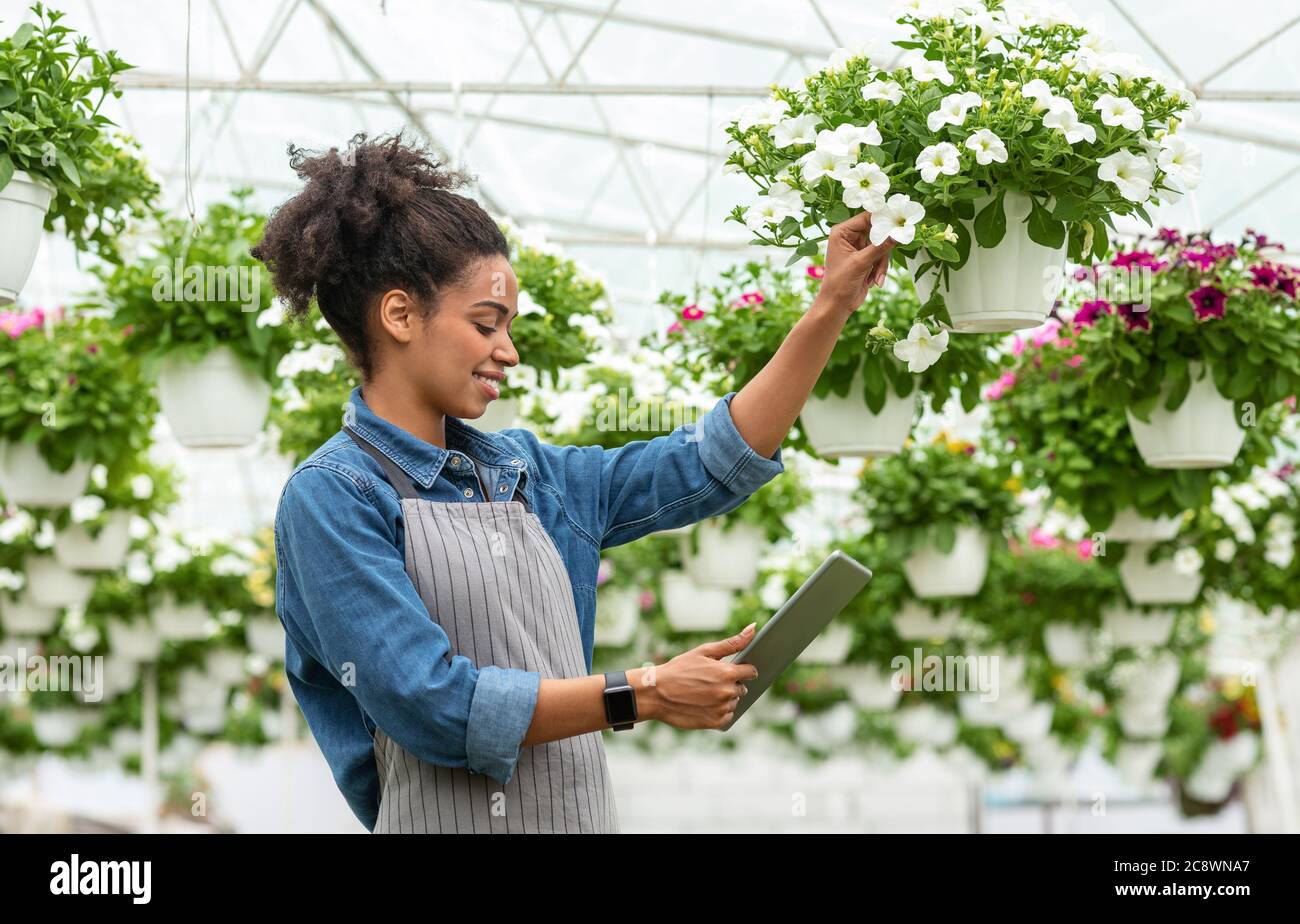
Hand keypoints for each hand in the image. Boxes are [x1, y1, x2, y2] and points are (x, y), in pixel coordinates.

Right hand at [641, 624, 760, 729]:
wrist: (656, 693)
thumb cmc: (678, 669)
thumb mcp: (704, 651)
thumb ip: (732, 643)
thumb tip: (753, 628)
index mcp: (727, 673)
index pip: (751, 672)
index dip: (743, 670)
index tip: (735, 670)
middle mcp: (727, 692)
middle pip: (741, 688)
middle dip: (731, 684)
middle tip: (710, 681)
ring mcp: (722, 709)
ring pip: (733, 702)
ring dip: (724, 698)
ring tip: (703, 693)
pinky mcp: (716, 723)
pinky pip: (727, 716)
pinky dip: (719, 711)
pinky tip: (704, 704)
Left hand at [815, 211, 895, 316]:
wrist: (838, 304)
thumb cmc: (840, 283)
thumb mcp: (861, 263)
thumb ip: (880, 247)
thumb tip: (896, 234)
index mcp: (842, 232)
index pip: (866, 217)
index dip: (882, 219)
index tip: (898, 222)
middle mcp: (850, 236)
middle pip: (877, 231)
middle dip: (882, 248)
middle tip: (889, 254)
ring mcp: (859, 247)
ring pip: (881, 246)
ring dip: (881, 263)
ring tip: (874, 278)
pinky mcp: (866, 258)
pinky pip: (881, 256)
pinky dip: (880, 269)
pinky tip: (874, 281)